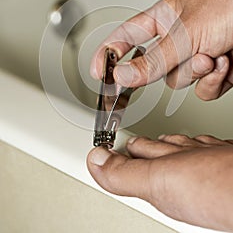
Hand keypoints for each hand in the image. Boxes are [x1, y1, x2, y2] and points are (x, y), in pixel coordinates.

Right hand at [87, 135, 232, 230]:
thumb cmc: (218, 185)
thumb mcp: (158, 183)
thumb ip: (124, 174)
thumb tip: (95, 160)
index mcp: (168, 155)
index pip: (137, 148)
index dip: (120, 148)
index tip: (107, 148)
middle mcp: (190, 151)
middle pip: (159, 146)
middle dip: (143, 146)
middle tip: (130, 146)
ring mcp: (211, 157)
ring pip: (185, 148)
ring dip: (171, 150)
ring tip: (162, 149)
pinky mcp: (228, 167)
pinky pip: (209, 154)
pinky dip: (200, 156)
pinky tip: (204, 161)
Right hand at [90, 0, 232, 99]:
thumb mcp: (186, 33)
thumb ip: (153, 59)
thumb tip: (121, 75)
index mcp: (163, 18)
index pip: (125, 37)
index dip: (108, 53)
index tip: (97, 71)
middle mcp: (179, 38)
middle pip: (155, 68)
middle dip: (171, 66)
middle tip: (180, 59)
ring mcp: (198, 55)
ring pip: (180, 81)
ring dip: (197, 72)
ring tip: (213, 53)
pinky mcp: (216, 71)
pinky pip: (203, 90)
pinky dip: (215, 82)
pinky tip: (226, 63)